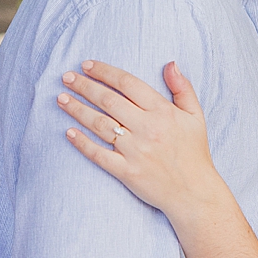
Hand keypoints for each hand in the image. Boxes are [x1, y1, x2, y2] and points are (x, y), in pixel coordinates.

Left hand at [59, 60, 222, 217]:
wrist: (195, 193)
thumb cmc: (194, 152)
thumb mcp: (196, 116)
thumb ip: (182, 88)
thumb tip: (170, 63)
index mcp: (163, 112)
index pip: (128, 84)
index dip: (105, 72)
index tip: (87, 65)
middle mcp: (147, 129)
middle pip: (108, 101)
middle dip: (84, 86)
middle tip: (67, 77)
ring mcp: (135, 151)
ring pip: (100, 125)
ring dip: (77, 110)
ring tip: (61, 99)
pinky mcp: (127, 172)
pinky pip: (99, 155)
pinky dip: (82, 143)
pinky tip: (68, 132)